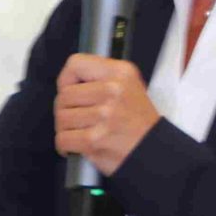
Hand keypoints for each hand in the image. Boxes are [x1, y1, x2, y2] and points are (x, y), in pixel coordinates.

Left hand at [54, 53, 159, 176]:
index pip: (75, 64)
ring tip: (81, 132)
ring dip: (66, 129)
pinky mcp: (94, 139)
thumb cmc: (139, 123)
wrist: (154, 151)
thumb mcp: (129, 86)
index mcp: (120, 73)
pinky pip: (63, 138)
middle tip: (77, 119)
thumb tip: (67, 82)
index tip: (68, 90)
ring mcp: (103, 115)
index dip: (66, 80)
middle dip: (65, 110)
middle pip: (64, 95)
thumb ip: (100, 78)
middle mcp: (112, 91)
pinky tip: (77, 145)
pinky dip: (66, 146)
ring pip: (61, 118)